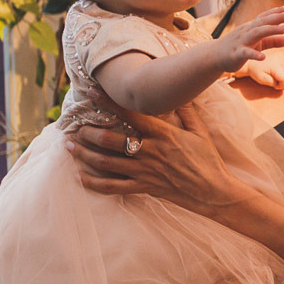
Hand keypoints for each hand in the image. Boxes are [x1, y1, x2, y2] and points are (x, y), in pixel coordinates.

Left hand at [65, 89, 254, 215]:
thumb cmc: (209, 160)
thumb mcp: (200, 132)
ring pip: (107, 163)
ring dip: (85, 154)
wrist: (213, 191)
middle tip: (75, 126)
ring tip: (70, 146)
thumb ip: (187, 112)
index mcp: (164, 135)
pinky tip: (80, 177)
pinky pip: (114, 187)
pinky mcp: (144, 187)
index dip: (109, 103)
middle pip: (111, 140)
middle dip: (89, 132)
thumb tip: (178, 94)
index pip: (131, 115)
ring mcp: (145, 172)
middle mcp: (150, 152)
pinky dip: (95, 183)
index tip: (92, 92)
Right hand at [216, 6, 283, 71]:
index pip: (265, 17)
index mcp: (252, 27)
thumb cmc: (238, 47)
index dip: (277, 12)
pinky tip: (263, 58)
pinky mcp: (236, 54)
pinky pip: (245, 53)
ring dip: (270, 30)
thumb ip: (272, 41)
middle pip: (263, 22)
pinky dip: (254, 54)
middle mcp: (247, 31)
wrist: (214, 55)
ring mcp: (241, 41)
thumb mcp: (257, 44)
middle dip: (277, 18)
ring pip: (256, 33)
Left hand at [244, 51, 283, 89]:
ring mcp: (283, 55)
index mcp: (274, 65)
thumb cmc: (256, 71)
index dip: (282, 86)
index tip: (275, 87)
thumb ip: (272, 82)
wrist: (251, 60)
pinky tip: (281, 73)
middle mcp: (280, 58)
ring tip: (278, 78)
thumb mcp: (261, 79)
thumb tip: (281, 83)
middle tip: (276, 83)